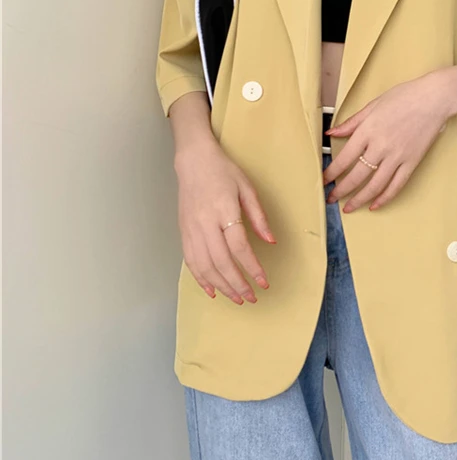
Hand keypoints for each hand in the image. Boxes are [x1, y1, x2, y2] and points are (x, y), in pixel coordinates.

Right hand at [175, 138, 275, 304]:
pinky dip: (200, 279)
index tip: (264, 282)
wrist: (193, 161)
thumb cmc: (223, 171)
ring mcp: (191, 229)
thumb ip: (258, 216)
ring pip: (204, 266)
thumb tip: (271, 241)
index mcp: (223, 210)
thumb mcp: (247, 188)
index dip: (252, 268)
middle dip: (237, 284)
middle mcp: (204, 223)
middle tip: (251, 297)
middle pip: (221, 262)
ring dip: (221, 286)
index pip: (239, 247)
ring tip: (236, 298)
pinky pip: (190, 261)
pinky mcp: (183, 233)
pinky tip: (212, 290)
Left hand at [322, 73, 452, 212]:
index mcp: (368, 130)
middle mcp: (380, 146)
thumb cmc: (404, 96)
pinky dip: (385, 198)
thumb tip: (331, 132)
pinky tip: (375, 205)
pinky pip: (396, 185)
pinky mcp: (412, 162)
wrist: (434, 98)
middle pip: (356, 176)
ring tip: (349, 207)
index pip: (344, 158)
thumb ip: (351, 122)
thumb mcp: (373, 105)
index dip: (332, 173)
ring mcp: (397, 156)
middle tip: (332, 198)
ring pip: (375, 185)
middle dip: (341, 190)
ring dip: (359, 199)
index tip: (324, 180)